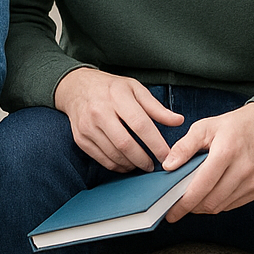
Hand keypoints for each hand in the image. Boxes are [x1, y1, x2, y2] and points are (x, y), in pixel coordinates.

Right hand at [54, 68, 183, 172]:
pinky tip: (127, 163)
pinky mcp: (80, 138)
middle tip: (155, 165)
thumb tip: (178, 121)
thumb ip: (156, 107)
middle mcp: (99, 112)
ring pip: (113, 154)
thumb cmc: (110, 88)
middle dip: (144, 159)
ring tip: (142, 164)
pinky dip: (117, 166)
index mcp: (117, 97)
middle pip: (125, 144)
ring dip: (132, 164)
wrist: (75, 87)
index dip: (156, 143)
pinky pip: (101, 159)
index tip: (168, 155)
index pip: (140, 124)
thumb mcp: (134, 88)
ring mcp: (87, 126)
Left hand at [163, 102, 253, 220]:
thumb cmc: (232, 126)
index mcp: (226, 152)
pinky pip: (232, 205)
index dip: (183, 203)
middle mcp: (243, 170)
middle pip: (211, 202)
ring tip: (191, 199)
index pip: (201, 186)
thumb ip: (184, 147)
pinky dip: (218, 203)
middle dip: (190, 208)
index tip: (170, 213)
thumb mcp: (203, 127)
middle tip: (176, 206)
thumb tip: (168, 166)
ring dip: (203, 207)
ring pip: (221, 206)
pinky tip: (209, 194)